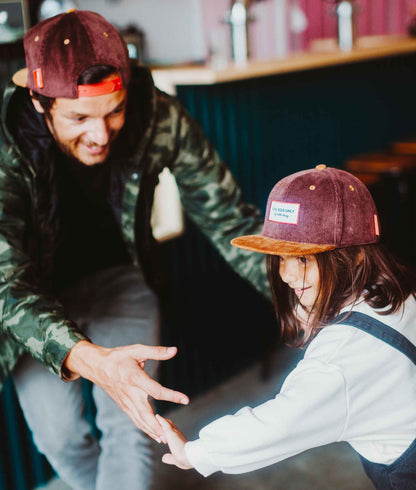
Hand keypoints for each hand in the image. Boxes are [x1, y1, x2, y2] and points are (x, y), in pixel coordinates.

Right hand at [64, 340, 188, 440]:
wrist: (97, 366)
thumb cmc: (119, 357)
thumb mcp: (137, 350)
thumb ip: (157, 352)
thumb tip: (174, 350)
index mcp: (135, 378)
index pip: (156, 390)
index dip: (172, 395)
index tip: (185, 400)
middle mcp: (130, 393)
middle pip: (145, 413)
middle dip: (157, 425)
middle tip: (170, 433)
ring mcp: (126, 402)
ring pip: (140, 420)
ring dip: (152, 430)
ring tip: (165, 438)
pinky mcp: (123, 406)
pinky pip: (135, 419)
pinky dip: (144, 428)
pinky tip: (153, 433)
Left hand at [156, 414, 192, 469]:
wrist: (189, 457)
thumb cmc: (185, 460)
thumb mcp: (175, 459)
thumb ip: (169, 458)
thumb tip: (163, 458)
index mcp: (179, 441)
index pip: (174, 433)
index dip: (170, 431)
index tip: (165, 430)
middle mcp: (178, 435)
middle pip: (171, 426)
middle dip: (166, 423)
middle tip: (160, 420)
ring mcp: (175, 433)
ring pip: (168, 423)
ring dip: (163, 421)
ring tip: (157, 417)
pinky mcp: (171, 433)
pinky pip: (165, 424)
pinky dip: (161, 419)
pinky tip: (157, 416)